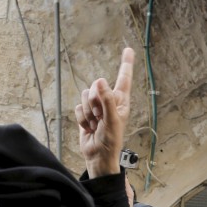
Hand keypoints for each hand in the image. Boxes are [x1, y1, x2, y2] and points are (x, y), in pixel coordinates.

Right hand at [76, 47, 134, 177]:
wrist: (98, 156)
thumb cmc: (111, 142)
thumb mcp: (112, 121)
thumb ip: (106, 100)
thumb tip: (99, 80)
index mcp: (121, 101)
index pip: (123, 79)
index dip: (125, 64)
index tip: (128, 49)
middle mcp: (109, 101)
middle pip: (96, 87)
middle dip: (94, 102)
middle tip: (99, 117)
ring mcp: (96, 107)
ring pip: (85, 96)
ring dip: (88, 112)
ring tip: (95, 124)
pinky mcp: (85, 114)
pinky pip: (78, 107)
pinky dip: (81, 118)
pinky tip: (88, 128)